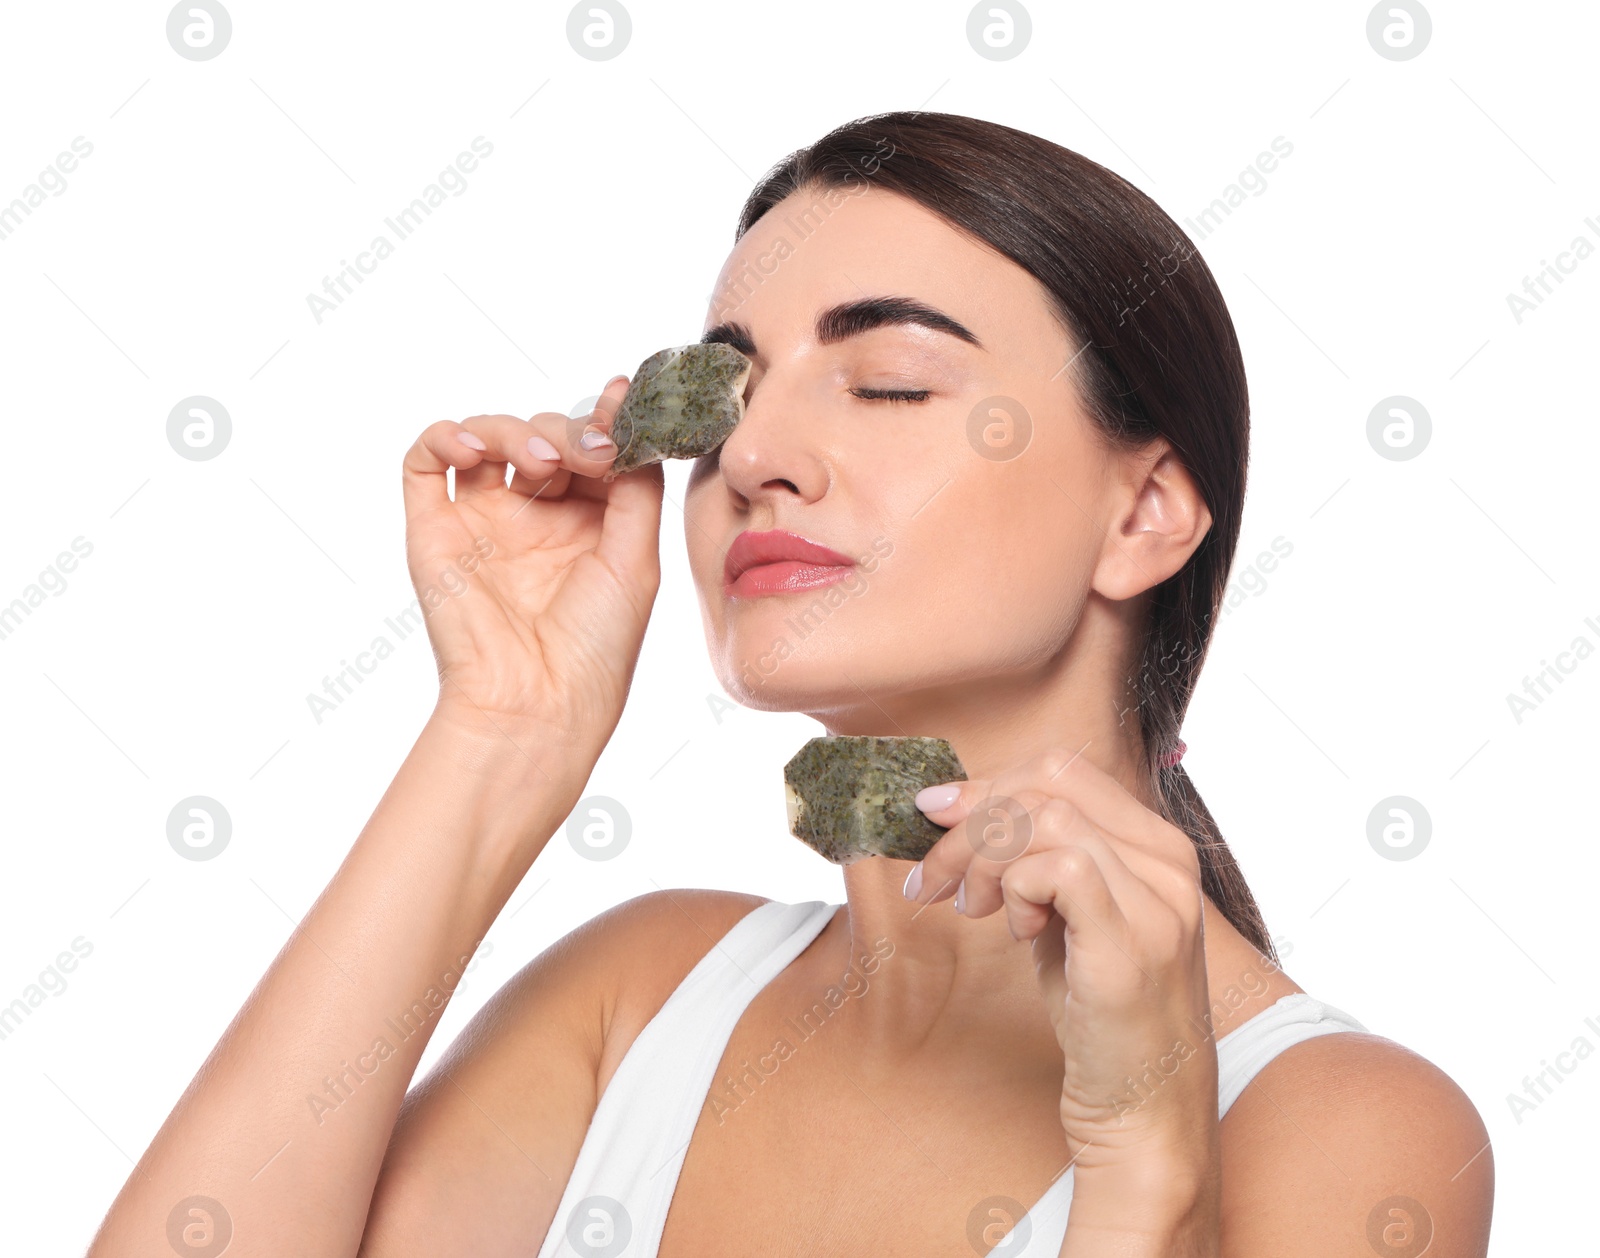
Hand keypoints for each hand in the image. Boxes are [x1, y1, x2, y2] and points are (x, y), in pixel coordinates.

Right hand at [401, 375, 660, 744]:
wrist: (537, 702)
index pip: (592, 447)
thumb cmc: (595, 644)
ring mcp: (482, 519)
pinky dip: (446, 436)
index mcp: (588, 523)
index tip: (625, 405)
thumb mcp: (636, 555)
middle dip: (570, 432)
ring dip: (517, 431)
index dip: (607, 423)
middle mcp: (534, 517)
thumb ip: (636, 483)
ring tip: (541, 463)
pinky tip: (472, 448)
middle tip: (591, 454)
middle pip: (545, 434)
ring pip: (490, 435)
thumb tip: (627, 407)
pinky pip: (426, 461)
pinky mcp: (434, 528)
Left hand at [903, 749, 1218, 1186]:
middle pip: (1047, 786)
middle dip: (970, 823)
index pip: (1063, 769)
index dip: (988, 783)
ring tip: (972, 908)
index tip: (935, 815)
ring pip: (1045, 820)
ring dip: (983, 859)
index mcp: (1156, 846)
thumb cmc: (1102, 1015)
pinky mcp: (1132, 945)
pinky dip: (1016, 890)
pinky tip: (1016, 931)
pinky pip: (1058, 869)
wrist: (1146, 1108)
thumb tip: (957, 807)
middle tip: (934, 877)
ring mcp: (1157, 902)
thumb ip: (1035, 860)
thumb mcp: (1068, 917)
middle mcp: (1168, 862)